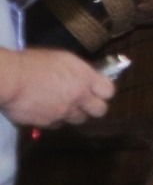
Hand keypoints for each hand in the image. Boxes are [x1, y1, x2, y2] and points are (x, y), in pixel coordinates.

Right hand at [0, 48, 114, 126]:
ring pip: (78, 120)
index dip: (104, 91)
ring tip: (63, 105)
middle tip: (84, 102)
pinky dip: (55, 119)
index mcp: (85, 77)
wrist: (11, 79)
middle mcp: (79, 96)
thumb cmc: (33, 63)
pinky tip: (46, 110)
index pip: (109, 91)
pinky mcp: (48, 123)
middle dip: (94, 107)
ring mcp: (64, 112)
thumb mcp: (62, 59)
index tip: (98, 90)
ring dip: (74, 114)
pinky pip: (57, 124)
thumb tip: (84, 77)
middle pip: (100, 110)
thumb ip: (78, 72)